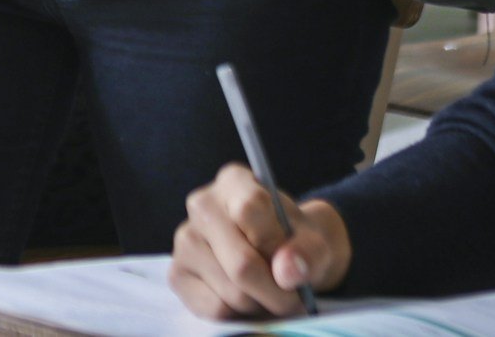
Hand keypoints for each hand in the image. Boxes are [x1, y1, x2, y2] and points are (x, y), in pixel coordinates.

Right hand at [169, 164, 350, 317]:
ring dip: (262, 304)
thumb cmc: (297, 242)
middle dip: (278, 291)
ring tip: (271, 292)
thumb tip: (285, 272)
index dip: (279, 246)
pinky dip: (241, 314)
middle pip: (242, 264)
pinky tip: (248, 298)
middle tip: (295, 296)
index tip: (295, 259)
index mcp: (234, 181)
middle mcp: (201, 205)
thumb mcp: (316, 240)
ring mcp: (185, 240)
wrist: (284, 257)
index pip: (250, 209)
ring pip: (232, 292)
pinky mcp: (178, 274)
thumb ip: (308, 252)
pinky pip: (216, 309)